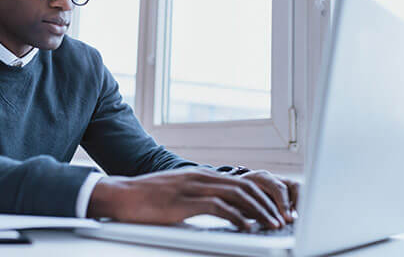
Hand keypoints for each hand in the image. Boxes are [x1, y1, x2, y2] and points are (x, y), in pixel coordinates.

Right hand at [87, 168, 287, 230]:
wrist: (122, 195)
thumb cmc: (147, 197)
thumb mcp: (178, 193)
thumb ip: (198, 197)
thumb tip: (220, 210)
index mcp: (201, 175)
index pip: (241, 182)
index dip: (262, 197)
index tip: (274, 211)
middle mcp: (201, 177)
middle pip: (245, 187)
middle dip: (267, 204)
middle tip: (281, 219)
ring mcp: (193, 188)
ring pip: (237, 196)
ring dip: (259, 212)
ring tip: (271, 225)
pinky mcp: (185, 202)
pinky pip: (219, 208)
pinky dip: (237, 218)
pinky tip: (246, 228)